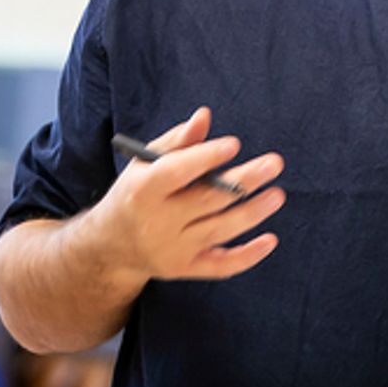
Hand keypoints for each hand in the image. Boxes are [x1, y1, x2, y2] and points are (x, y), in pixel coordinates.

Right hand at [88, 106, 284, 284]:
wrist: (110, 246)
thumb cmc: (136, 192)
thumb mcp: (145, 164)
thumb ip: (177, 140)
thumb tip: (204, 116)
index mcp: (142, 191)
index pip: (175, 172)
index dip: (205, 158)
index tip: (234, 144)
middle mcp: (156, 223)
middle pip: (206, 200)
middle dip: (243, 181)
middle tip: (274, 164)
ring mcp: (171, 250)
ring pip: (218, 230)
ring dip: (252, 213)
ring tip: (277, 195)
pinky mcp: (185, 269)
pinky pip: (220, 267)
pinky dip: (247, 256)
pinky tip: (270, 240)